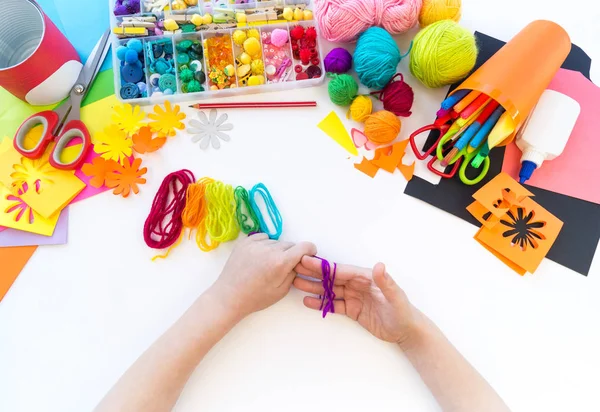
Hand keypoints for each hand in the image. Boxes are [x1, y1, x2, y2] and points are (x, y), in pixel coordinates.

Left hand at [212, 234, 316, 318]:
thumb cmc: (256, 298)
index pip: (304, 247)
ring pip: (276, 241)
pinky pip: (263, 237)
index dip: (310, 250)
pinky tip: (259, 258)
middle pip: (290, 245)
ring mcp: (256, 244)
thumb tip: (298, 262)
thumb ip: (293, 273)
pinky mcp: (245, 242)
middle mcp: (269, 249)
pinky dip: (265, 245)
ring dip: (277, 250)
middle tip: (283, 267)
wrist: (229, 296)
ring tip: (267, 264)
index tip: (309, 255)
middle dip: (291, 254)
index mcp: (281, 262)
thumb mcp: (282, 290)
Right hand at [294, 257, 423, 346]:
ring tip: (296, 284)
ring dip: (313, 288)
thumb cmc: (403, 312)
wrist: (407, 331)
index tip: (307, 260)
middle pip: (332, 278)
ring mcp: (354, 297)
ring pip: (330, 291)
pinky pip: (333, 305)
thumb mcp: (396, 296)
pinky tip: (308, 302)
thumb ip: (386, 281)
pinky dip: (321, 304)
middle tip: (295, 268)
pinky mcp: (352, 310)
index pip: (340, 270)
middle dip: (313, 273)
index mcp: (366, 277)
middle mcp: (357, 285)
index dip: (323, 266)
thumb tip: (379, 265)